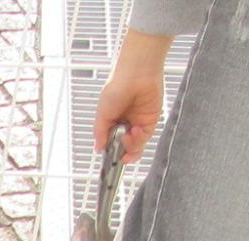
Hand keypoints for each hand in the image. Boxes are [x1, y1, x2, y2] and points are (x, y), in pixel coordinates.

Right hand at [96, 29, 171, 162]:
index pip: (110, 142)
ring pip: (135, 145)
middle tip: (119, 154)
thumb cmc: (118, 85)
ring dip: (131, 146)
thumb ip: (100, 132)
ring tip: (126, 138)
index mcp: (111, 120)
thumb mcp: (102, 112)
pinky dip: (140, 139)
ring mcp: (138, 122)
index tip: (109, 160)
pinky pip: (145, 137)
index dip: (110, 152)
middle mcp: (125, 123)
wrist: (138, 73)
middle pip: (124, 147)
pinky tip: (135, 132)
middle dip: (121, 153)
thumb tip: (98, 147)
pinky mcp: (150, 121)